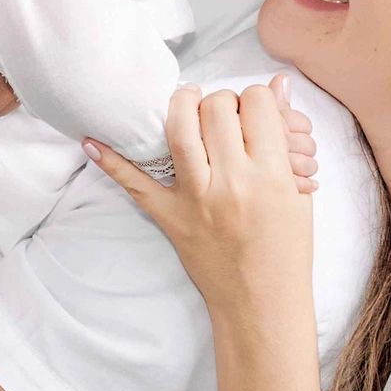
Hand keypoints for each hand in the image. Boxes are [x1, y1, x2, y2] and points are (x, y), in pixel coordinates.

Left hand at [88, 80, 314, 318]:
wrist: (262, 305)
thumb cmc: (287, 250)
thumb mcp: (298, 194)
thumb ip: (286, 138)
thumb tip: (278, 84)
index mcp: (272, 175)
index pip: (257, 105)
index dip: (257, 98)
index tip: (254, 111)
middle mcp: (232, 182)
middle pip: (216, 108)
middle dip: (220, 100)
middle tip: (223, 114)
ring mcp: (196, 200)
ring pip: (179, 130)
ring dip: (179, 106)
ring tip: (185, 103)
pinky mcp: (171, 219)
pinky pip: (134, 184)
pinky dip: (111, 161)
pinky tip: (91, 140)